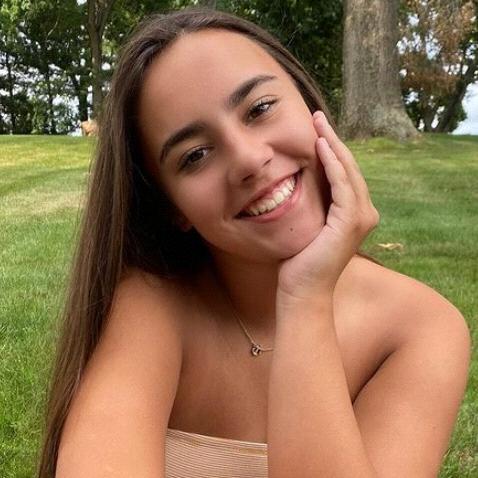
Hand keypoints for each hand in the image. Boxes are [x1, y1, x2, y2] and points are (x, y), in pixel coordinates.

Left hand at [277, 111, 379, 307]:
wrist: (302, 290)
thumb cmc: (300, 261)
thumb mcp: (307, 224)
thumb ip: (313, 203)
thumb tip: (297, 180)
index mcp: (354, 213)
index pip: (344, 173)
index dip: (331, 148)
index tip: (316, 128)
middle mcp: (365, 213)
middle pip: (349, 167)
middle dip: (332, 140)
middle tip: (317, 117)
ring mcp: (361, 218)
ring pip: (348, 171)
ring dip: (333, 144)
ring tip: (318, 123)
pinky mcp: (350, 222)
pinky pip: (342, 184)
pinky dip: (332, 164)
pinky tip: (320, 145)